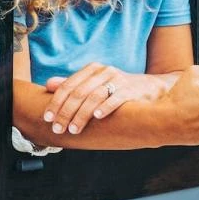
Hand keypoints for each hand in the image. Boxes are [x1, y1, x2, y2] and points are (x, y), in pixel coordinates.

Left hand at [42, 64, 176, 135]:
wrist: (151, 88)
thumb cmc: (118, 89)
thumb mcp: (94, 84)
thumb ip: (73, 85)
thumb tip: (49, 85)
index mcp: (91, 70)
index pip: (68, 86)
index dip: (56, 102)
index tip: (48, 118)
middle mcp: (103, 72)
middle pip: (78, 93)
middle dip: (66, 112)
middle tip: (58, 129)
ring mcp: (118, 80)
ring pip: (94, 97)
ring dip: (81, 114)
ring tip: (74, 129)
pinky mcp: (130, 90)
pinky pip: (116, 98)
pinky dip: (105, 107)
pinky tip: (97, 117)